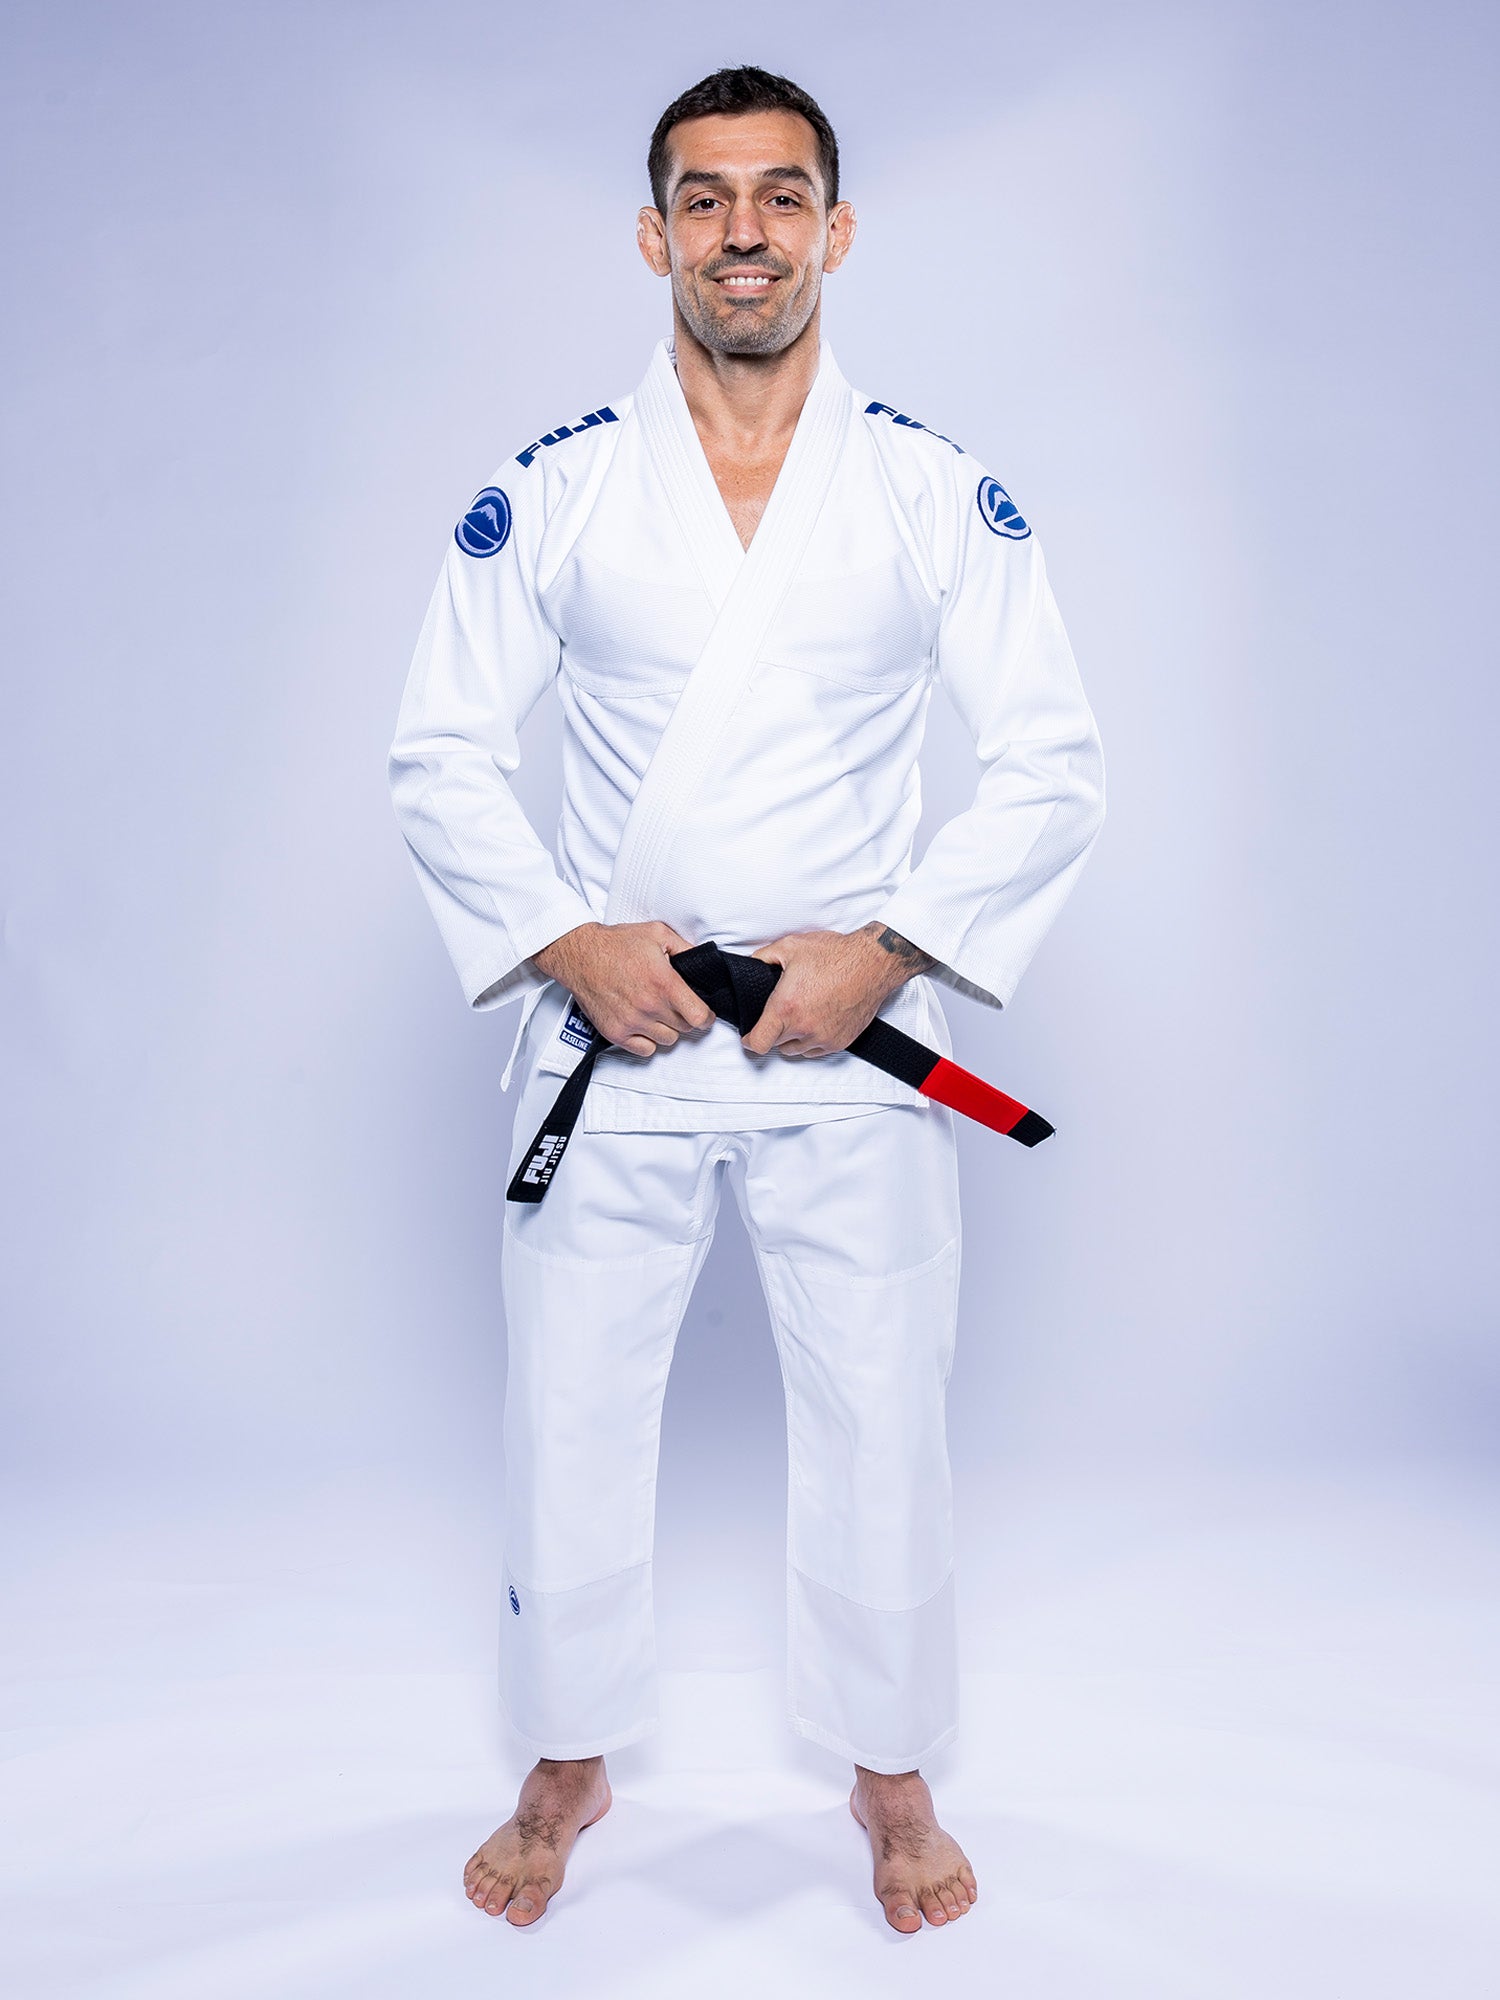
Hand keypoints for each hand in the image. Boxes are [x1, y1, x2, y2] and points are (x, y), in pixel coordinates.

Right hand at [531, 921, 713, 1057]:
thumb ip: (685, 948)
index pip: (699, 1017)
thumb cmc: (616, 944)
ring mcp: (632, 1022)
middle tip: (674, 1003)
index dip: (706, 1017)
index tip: (704, 1013)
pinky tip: (643, 1024)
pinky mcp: (616, 1032)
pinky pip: (644, 1050)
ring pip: (667, 1040)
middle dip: (684, 1017)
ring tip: (657, 1011)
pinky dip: (648, 1040)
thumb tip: (703, 962)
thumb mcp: (658, 933)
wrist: (580, 954)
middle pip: (684, 1028)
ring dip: (667, 1028)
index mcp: (664, 983)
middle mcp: (649, 1006)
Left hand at [740, 923, 934, 1058]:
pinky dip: (811, 1041)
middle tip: (779, 1014)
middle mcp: (803, 1028)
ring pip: (796, 1050)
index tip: (749, 1035)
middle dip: (772, 1032)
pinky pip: (816, 1050)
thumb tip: (751, 964)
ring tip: (799, 1016)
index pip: (758, 1042)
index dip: (749, 1040)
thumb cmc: (835, 954)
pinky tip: (815, 1021)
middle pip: (775, 1045)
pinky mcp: (840, 1041)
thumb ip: (763, 957)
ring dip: (792, 1038)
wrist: (872, 963)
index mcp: (785, 1007)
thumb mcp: (791, 946)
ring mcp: (823, 1037)